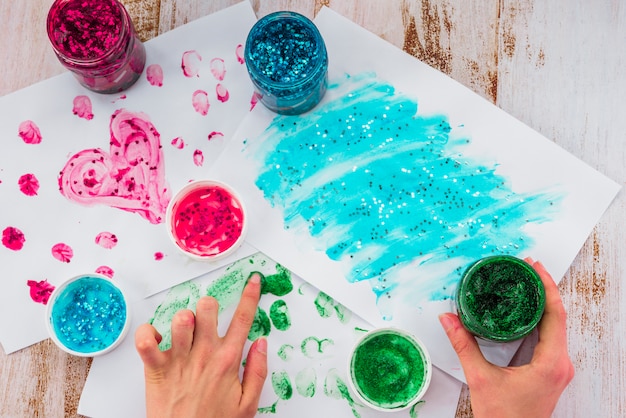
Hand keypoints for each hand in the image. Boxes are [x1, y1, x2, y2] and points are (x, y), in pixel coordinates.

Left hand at [135, 273, 267, 417]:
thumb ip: (258, 371)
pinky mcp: (155, 369)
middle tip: (207, 319)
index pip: (243, 318)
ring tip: (184, 331)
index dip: (250, 295)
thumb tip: (261, 343)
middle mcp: (204, 355)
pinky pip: (145, 339)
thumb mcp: (248, 404)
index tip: (253, 281)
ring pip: (181, 317)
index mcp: (228, 361)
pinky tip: (157, 340)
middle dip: (209, 306)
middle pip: (208, 307)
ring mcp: (178, 360)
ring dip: (183, 318)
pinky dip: (148, 333)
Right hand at [439, 258, 573, 417]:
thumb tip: (448, 319)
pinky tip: (525, 311)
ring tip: (526, 282)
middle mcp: (560, 364)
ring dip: (542, 303)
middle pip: (558, 316)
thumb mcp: (480, 379)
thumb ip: (463, 345)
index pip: (555, 314)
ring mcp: (557, 368)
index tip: (534, 267)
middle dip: (544, 289)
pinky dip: (539, 319)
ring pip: (556, 326)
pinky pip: (550, 338)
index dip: (546, 286)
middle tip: (527, 267)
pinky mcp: (550, 372)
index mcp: (551, 363)